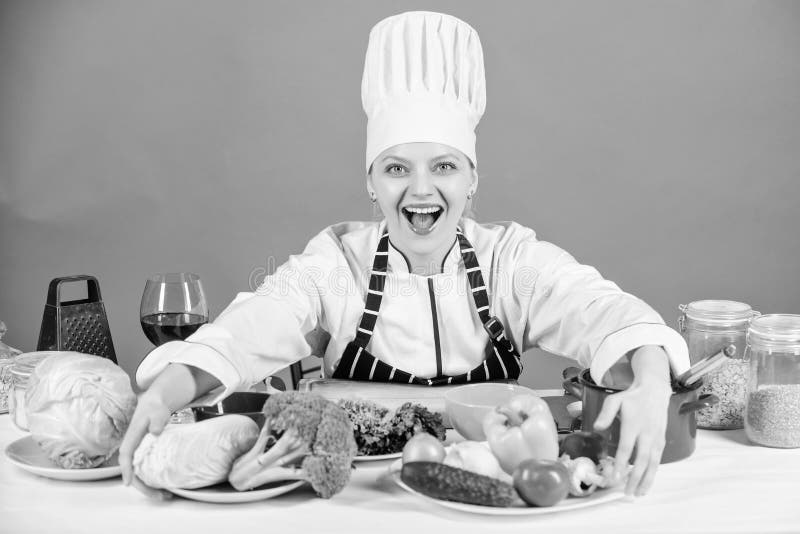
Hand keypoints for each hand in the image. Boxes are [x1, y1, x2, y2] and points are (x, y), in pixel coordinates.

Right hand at [118, 390, 173, 499]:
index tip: (129, 482)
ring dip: (149, 487)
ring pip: (139, 475)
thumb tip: (155, 431)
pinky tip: (165, 487)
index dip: (126, 470)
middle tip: (160, 496)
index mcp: (131, 439)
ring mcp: (138, 454)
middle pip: (132, 472)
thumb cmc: (154, 409)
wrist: (155, 405)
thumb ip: (157, 421)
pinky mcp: (145, 456)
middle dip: (143, 487)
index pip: (125, 457)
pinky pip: (146, 472)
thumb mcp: (157, 412)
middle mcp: (132, 449)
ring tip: (165, 495)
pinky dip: (153, 481)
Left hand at [593, 345, 670, 496]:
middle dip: (635, 477)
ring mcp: (656, 438)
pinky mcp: (662, 441)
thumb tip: (596, 428)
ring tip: (638, 493)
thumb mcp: (615, 400)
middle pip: (642, 459)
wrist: (654, 391)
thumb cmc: (631, 398)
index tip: (616, 477)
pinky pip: (658, 460)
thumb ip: (605, 414)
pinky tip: (647, 482)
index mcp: (633, 424)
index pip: (627, 447)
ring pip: (653, 463)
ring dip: (646, 479)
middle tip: (627, 492)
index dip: (621, 463)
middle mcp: (647, 433)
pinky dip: (653, 473)